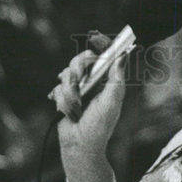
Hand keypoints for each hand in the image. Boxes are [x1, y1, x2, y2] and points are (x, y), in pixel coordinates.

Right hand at [49, 31, 127, 181]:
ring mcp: (77, 87)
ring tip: (76, 108)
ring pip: (67, 73)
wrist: (80, 146)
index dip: (101, 41)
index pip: (104, 54)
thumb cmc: (100, 126)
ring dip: (70, 93)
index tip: (94, 35)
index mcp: (107, 79)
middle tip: (79, 82)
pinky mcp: (63, 96)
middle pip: (81, 58)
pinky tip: (69, 112)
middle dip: (78, 69)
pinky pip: (57, 88)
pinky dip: (62, 102)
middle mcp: (92, 80)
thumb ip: (116, 78)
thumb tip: (123, 55)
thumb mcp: (111, 102)